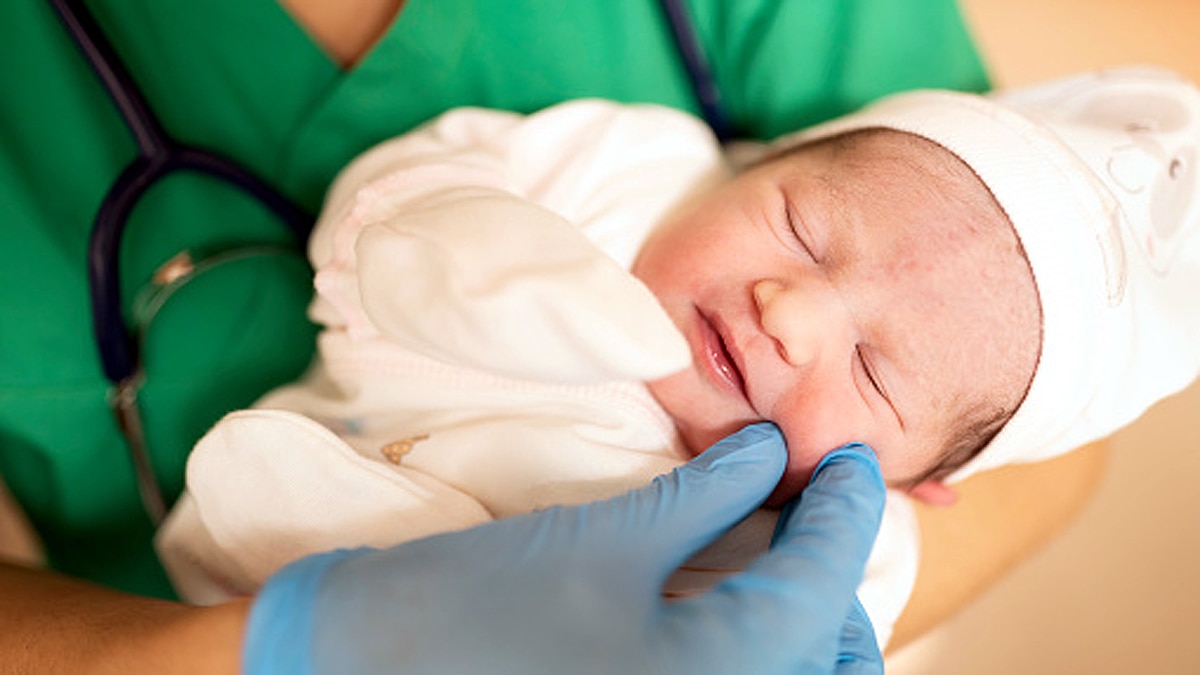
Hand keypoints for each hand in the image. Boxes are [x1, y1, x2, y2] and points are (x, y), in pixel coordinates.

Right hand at [242, 423, 885, 673]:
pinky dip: (758, 648)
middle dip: (836, 574)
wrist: (357, 672)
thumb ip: (706, 498)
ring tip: (780, 549)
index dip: (848, 511)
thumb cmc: (471, 608)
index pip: (823, 587)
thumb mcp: (605, 541)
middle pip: (829, 655)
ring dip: (804, 619)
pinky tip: (734, 600)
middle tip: (812, 500)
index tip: (855, 459)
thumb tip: (769, 453)